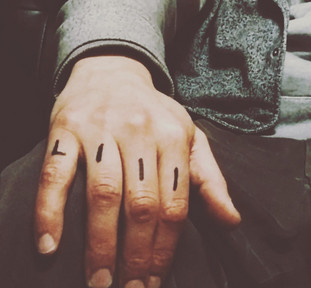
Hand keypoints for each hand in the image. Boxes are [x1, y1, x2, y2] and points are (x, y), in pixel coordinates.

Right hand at [33, 55, 240, 287]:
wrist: (112, 71)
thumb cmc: (154, 114)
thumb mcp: (189, 137)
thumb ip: (209, 179)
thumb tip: (232, 222)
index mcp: (174, 135)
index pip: (174, 202)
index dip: (165, 247)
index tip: (155, 281)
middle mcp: (140, 130)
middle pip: (141, 203)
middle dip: (136, 253)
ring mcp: (101, 128)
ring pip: (103, 193)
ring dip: (99, 244)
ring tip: (99, 282)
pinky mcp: (66, 128)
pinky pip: (56, 174)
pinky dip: (50, 211)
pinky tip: (50, 245)